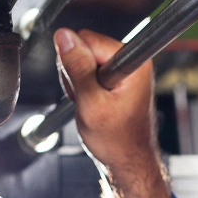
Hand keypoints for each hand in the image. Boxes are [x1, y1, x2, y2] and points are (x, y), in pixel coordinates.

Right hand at [55, 27, 170, 197]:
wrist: (127, 160)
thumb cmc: (117, 141)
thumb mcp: (91, 103)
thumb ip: (77, 67)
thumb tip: (64, 36)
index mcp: (134, 62)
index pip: (88, 38)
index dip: (77, 62)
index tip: (84, 85)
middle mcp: (132, 60)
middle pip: (84, 45)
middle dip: (76, 72)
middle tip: (86, 98)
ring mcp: (123, 67)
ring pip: (82, 58)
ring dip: (78, 81)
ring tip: (90, 103)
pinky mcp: (115, 74)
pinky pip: (86, 69)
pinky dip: (82, 86)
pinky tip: (90, 101)